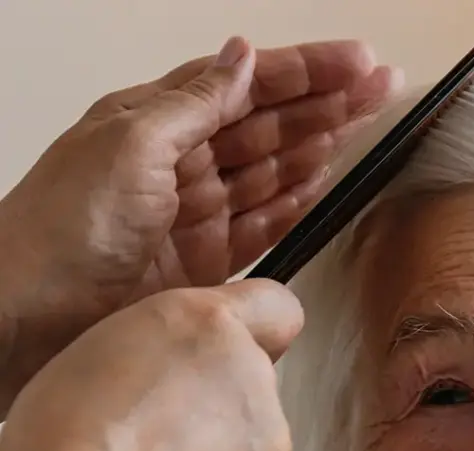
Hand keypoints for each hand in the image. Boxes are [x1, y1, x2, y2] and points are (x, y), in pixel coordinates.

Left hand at [0, 36, 398, 413]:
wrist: (33, 314)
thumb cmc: (63, 226)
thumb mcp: (130, 144)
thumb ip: (194, 103)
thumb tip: (242, 55)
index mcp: (157, 120)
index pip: (246, 83)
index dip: (305, 71)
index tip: (358, 62)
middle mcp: (180, 162)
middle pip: (268, 124)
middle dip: (326, 102)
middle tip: (380, 88)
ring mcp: (195, 215)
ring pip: (272, 172)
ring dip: (318, 146)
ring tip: (363, 125)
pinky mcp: (206, 265)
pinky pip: (262, 226)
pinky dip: (293, 204)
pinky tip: (320, 183)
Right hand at [0, 281, 302, 450]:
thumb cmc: (69, 440)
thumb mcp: (99, 353)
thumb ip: (161, 351)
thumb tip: (177, 373)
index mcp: (207, 326)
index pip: (274, 306)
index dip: (251, 329)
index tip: (224, 349)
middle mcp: (252, 377)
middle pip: (253, 380)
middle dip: (218, 400)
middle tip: (159, 428)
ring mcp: (269, 439)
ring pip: (253, 436)